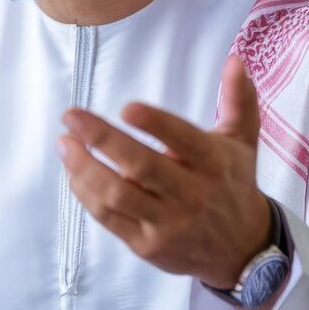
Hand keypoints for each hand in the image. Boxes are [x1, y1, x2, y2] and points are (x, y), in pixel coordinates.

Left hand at [57, 54, 271, 288]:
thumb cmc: (233, 183)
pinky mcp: (147, 245)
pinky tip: (74, 172)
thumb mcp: (243, 141)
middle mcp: (192, 194)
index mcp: (214, 163)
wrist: (242, 250)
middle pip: (142, 167)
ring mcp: (168, 223)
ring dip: (84, 168)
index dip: (156, 124)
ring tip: (65, 143)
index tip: (127, 108)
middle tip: (71, 116)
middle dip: (102, 139)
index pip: (184, 140)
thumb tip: (234, 60)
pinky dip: (86, 194)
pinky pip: (109, 218)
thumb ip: (239, 99)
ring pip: (118, 195)